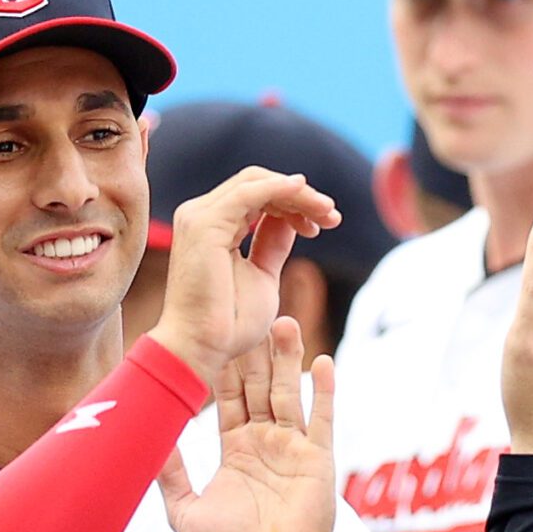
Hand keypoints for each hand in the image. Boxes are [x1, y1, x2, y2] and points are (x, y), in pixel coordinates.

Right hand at [144, 167, 340, 385]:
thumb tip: (292, 221)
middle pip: (258, 183)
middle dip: (301, 196)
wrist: (203, 349)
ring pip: (257, 183)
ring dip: (298, 194)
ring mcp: (200, 216)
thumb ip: (272, 244)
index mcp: (212, 226)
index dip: (293, 204)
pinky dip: (280, 189)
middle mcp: (201, 215)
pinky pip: (250, 192)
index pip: (256, 196)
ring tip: (327, 213)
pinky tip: (305, 193)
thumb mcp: (262, 275)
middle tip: (332, 216)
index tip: (322, 227)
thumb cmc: (229, 325)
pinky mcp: (206, 224)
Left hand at [157, 318, 335, 531]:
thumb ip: (170, 475)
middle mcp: (265, 443)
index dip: (223, 364)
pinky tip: (321, 361)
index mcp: (235, 450)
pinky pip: (323, 420)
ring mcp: (294, 449)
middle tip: (250, 308)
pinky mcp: (319, 461)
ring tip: (284, 322)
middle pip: (258, 385)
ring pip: (288, 393)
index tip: (215, 330)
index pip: (227, 397)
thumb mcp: (185, 513)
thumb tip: (148, 439)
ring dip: (286, 359)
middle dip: (255, 349)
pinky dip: (323, 391)